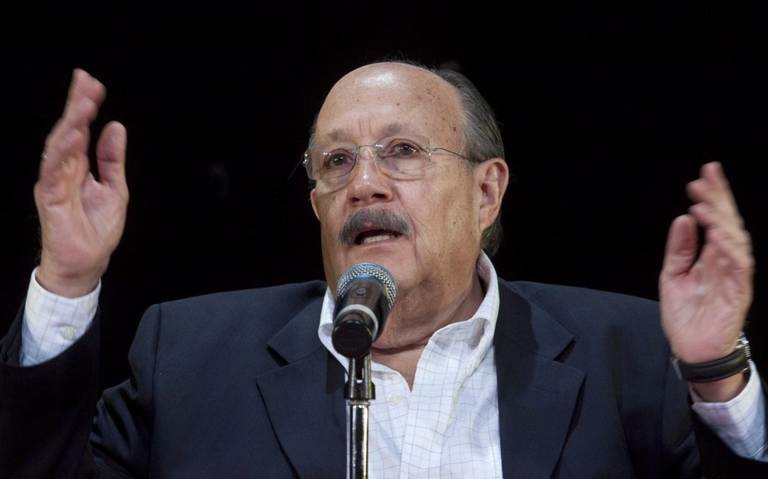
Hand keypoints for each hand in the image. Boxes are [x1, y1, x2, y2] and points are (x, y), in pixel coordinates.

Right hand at [35, 69, 128, 297]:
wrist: (88, 262)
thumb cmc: (96, 229)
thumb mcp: (115, 188)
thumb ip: (112, 159)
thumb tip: (115, 128)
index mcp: (78, 166)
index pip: (80, 129)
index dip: (85, 106)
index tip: (93, 84)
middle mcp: (64, 171)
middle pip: (68, 131)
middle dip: (76, 106)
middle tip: (85, 83)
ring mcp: (55, 183)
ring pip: (59, 147)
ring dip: (70, 124)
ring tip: (82, 105)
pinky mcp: (51, 199)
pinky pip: (54, 172)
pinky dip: (62, 153)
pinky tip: (72, 137)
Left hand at [659, 162, 753, 400]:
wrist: (692, 350)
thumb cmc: (686, 316)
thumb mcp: (673, 275)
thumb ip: (679, 248)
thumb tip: (683, 219)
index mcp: (711, 256)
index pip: (715, 220)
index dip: (712, 197)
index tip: (702, 175)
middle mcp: (726, 262)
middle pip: (728, 223)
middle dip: (719, 199)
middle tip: (706, 177)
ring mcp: (734, 276)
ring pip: (734, 240)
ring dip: (721, 219)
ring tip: (704, 203)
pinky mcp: (737, 293)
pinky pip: (738, 266)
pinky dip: (728, 247)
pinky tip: (717, 232)